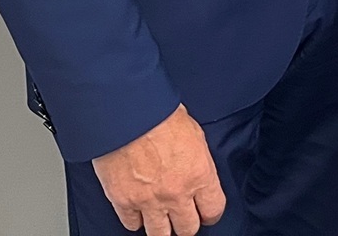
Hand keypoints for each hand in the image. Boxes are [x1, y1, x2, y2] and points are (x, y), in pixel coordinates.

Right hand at [92, 105, 224, 234]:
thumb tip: (198, 171)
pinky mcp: (123, 201)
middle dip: (187, 224)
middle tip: (183, 217)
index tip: (207, 213)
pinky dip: (135, 220)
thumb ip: (198, 160)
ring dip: (162, 228)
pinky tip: (138, 211)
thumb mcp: (194, 134)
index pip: (214, 210)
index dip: (211, 213)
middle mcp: (177, 193)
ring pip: (160, 235)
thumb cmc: (161, 115)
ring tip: (162, 219)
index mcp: (199, 174)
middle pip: (187, 229)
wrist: (128, 114)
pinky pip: (131, 224)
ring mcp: (149, 201)